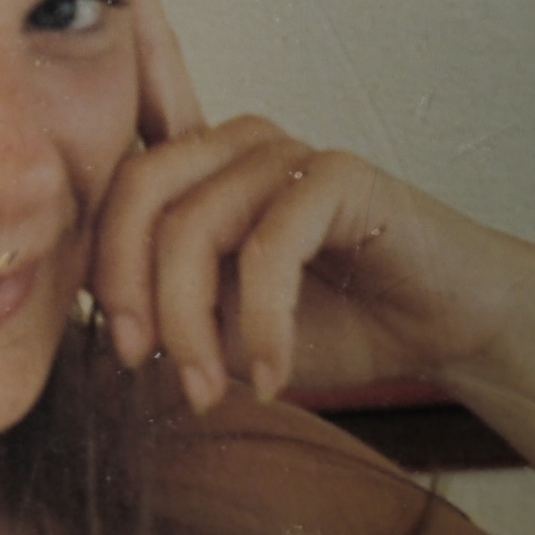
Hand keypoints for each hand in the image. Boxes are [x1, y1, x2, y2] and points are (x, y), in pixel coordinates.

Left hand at [94, 0, 534, 410]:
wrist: (441, 325)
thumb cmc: (333, 319)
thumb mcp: (223, 326)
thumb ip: (167, 308)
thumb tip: (105, 325)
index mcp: (195, 169)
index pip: (111, 183)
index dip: (93, 258)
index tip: (116, 344)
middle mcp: (232, 144)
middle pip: (136, 192)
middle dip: (126, 287)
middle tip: (140, 361)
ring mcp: (284, 151)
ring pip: (195, 225)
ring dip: (191, 322)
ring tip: (210, 390)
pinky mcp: (337, 174)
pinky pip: (269, 247)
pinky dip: (261, 323)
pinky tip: (270, 373)